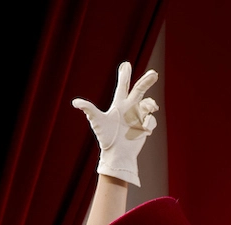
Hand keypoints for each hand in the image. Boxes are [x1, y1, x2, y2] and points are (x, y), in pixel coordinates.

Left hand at [72, 62, 158, 185]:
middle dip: (146, 81)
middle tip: (154, 73)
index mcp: (119, 104)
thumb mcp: (98, 122)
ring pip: (149, 104)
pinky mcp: (144, 127)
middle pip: (140, 90)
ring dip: (151, 104)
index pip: (123, 87)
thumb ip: (89, 109)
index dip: (124, 75)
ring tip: (152, 108)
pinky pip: (151, 120)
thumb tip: (75, 102)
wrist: (117, 154)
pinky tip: (144, 130)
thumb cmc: (106, 138)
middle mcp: (130, 108)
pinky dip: (149, 123)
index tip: (125, 64)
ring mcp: (138, 117)